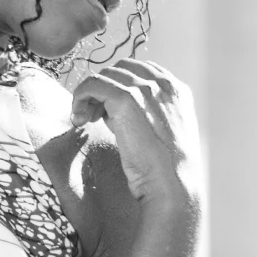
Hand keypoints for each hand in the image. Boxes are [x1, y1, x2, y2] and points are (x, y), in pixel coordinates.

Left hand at [70, 58, 200, 207]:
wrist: (173, 187)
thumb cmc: (165, 174)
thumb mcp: (161, 138)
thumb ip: (145, 118)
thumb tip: (111, 112)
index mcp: (177, 91)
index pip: (141, 71)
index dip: (120, 86)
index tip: (108, 111)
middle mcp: (164, 84)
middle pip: (121, 69)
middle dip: (104, 89)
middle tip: (94, 117)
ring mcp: (146, 89)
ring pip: (105, 75)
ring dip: (90, 95)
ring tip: (86, 120)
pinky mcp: (126, 99)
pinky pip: (92, 84)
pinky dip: (80, 96)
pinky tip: (79, 118)